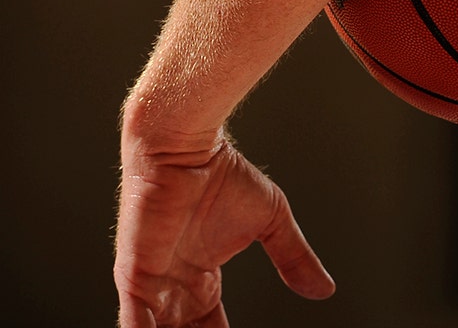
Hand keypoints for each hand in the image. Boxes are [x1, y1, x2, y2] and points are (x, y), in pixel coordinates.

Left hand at [114, 136, 334, 326]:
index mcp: (199, 276)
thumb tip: (324, 289)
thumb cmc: (222, 173)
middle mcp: (172, 285)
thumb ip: (293, 257)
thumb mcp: (271, 222)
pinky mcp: (133, 277)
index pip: (207, 326)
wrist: (187, 148)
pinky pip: (134, 323)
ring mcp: (151, 284)